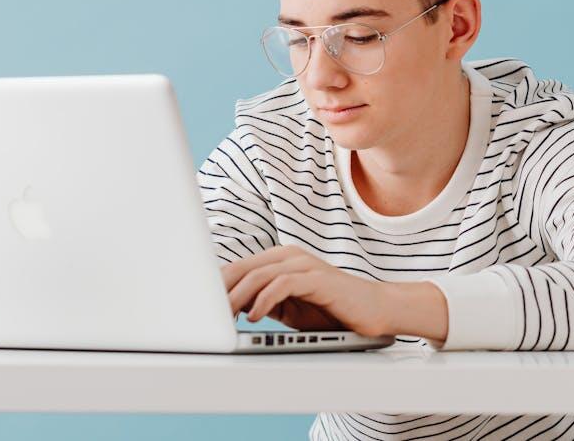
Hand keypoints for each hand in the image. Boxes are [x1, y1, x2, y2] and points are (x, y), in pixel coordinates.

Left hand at [221, 245, 447, 340]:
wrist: (375, 311)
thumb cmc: (332, 311)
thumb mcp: (290, 309)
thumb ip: (264, 303)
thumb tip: (229, 311)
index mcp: (280, 261)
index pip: (239, 268)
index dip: (217, 286)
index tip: (199, 308)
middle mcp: (289, 256)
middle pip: (243, 267)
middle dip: (220, 291)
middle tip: (203, 314)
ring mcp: (303, 265)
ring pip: (258, 274)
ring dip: (236, 297)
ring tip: (223, 317)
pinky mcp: (317, 278)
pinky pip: (282, 284)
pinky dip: (263, 300)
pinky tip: (254, 316)